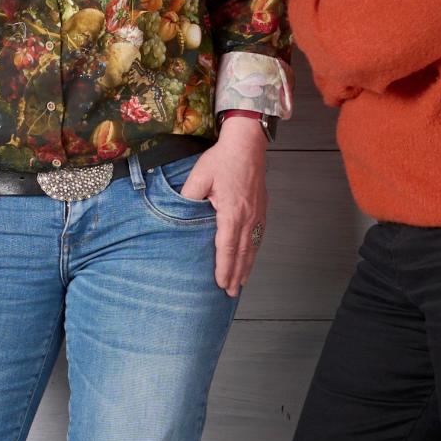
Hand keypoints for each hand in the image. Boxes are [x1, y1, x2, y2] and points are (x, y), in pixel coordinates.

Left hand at [181, 117, 269, 295]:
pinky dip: (253, 253)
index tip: (221, 283)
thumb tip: (179, 212)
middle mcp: (248, 217)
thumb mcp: (199, 176)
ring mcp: (257, 215)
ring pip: (252, 248)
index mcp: (231, 212)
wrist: (246, 146)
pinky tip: (249, 260)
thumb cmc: (222, 160)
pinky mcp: (261, 211)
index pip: (227, 247)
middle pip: (242, 253)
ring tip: (241, 285)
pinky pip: (258, 238)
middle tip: (231, 294)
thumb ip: (188, 197)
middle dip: (236, 275)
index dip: (224, 267)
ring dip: (246, 268)